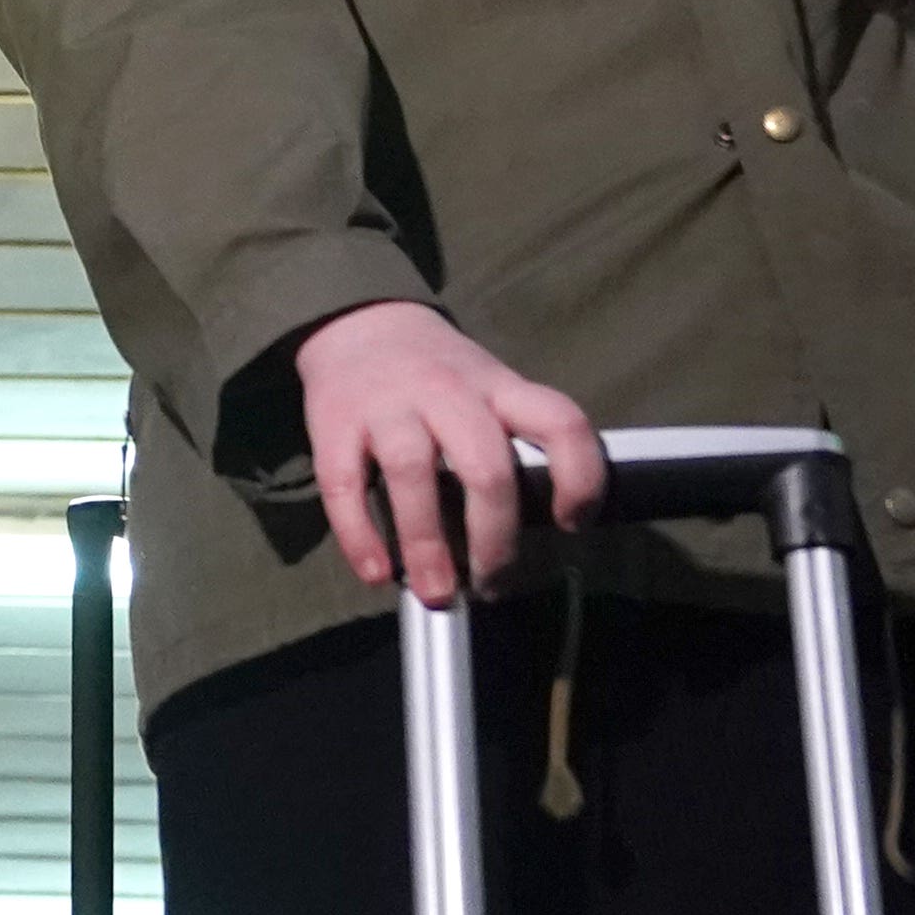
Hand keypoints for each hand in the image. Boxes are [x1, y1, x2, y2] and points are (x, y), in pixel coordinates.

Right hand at [283, 297, 606, 605]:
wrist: (359, 321)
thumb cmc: (438, 374)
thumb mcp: (490, 388)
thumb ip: (514, 442)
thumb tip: (541, 531)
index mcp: (499, 388)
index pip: (558, 422)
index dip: (579, 477)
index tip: (572, 523)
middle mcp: (448, 392)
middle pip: (484, 465)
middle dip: (494, 539)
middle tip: (493, 584)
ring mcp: (388, 406)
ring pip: (414, 474)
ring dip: (428, 546)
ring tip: (437, 593)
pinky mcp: (335, 424)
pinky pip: (345, 485)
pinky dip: (360, 536)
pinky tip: (377, 573)